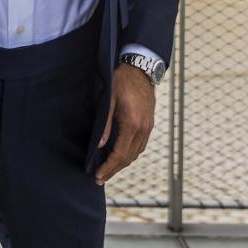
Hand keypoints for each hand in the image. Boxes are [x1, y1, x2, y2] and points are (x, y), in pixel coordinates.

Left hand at [93, 62, 155, 185]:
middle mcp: (143, 129)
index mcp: (132, 125)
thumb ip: (106, 124)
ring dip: (122, 164)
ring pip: (135, 153)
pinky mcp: (149, 124)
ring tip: (109, 170)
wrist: (141, 69)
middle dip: (114, 170)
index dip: (109, 167)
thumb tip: (99, 145)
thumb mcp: (109, 100)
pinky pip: (140, 145)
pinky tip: (121, 156)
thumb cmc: (122, 81)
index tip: (98, 175)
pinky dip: (130, 154)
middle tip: (100, 178)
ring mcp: (148, 127)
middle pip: (128, 158)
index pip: (119, 154)